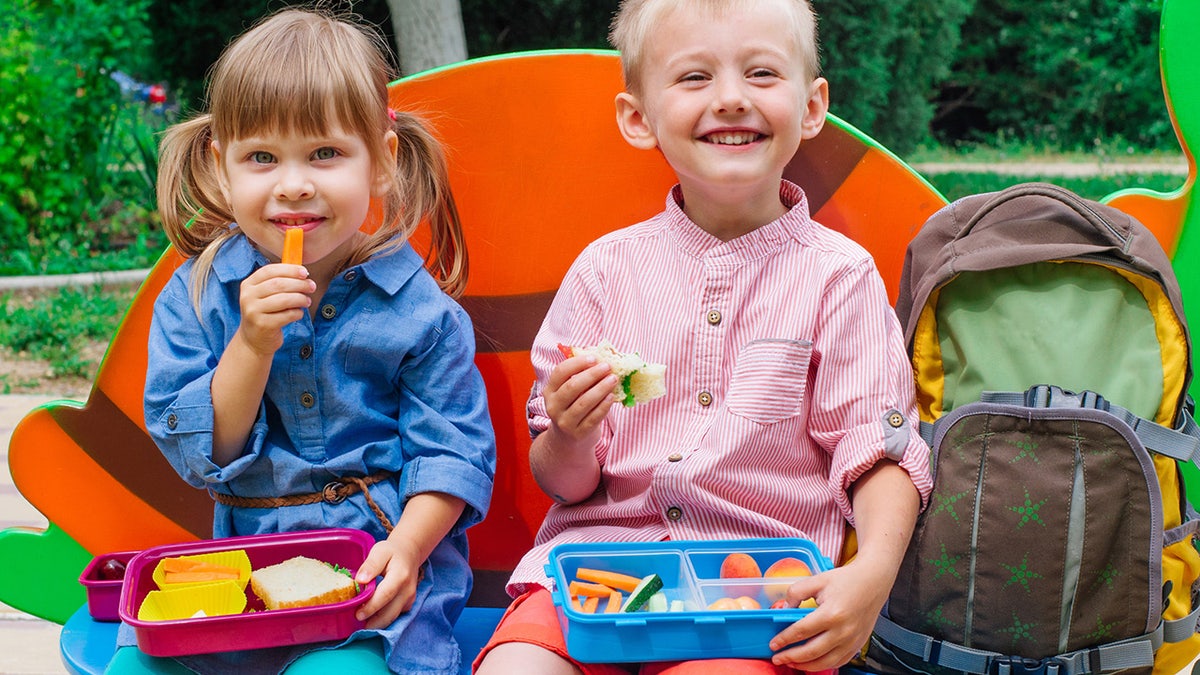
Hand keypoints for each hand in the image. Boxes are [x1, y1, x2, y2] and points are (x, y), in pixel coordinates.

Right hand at [235, 263, 314, 355]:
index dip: (289, 270)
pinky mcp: (263, 325)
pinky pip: (287, 315)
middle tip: (312, 286)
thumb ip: (279, 283)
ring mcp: (253, 311)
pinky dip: (297, 313)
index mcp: (248, 285)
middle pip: (279, 284)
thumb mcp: (264, 296)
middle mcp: (247, 297)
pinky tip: (299, 313)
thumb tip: (303, 274)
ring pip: (284, 299)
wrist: (253, 340)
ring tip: (307, 301)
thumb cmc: (265, 314)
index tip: (305, 273)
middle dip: (299, 284)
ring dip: (300, 298)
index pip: (269, 270)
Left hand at [354, 537, 423, 629]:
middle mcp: (408, 590)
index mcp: (400, 576)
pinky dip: (382, 619)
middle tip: (357, 624)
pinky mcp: (408, 604)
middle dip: (373, 622)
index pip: (386, 595)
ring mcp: (410, 599)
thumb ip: (370, 565)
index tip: (357, 615)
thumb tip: (360, 580)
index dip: (371, 607)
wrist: (409, 553)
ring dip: (377, 624)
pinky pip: (394, 615)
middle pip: (390, 612)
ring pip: (392, 617)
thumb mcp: (380, 551)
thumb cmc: (392, 552)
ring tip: (361, 624)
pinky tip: (371, 618)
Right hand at [543, 353, 616, 446]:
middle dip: (592, 374)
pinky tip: (612, 397)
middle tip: (607, 367)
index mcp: (549, 391)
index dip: (577, 363)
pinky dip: (604, 406)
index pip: (560, 372)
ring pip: (583, 403)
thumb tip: (601, 357)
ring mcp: (564, 422)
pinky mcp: (578, 434)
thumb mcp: (569, 393)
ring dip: (601, 388)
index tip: (594, 358)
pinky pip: (593, 418)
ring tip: (613, 379)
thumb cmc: (572, 407)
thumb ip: (580, 376)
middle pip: (572, 386)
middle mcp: (553, 406)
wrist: (568, 439)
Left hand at [767, 557, 892, 670]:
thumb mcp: (817, 580)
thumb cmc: (846, 580)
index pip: (801, 631)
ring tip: (791, 662)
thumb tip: (785, 608)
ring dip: (805, 665)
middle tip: (777, 658)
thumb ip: (796, 592)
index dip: (784, 639)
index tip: (773, 644)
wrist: (874, 581)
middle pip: (811, 652)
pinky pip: (838, 661)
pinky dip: (823, 665)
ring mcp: (852, 640)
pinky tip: (811, 662)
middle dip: (790, 657)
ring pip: (825, 662)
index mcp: (831, 613)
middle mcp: (843, 631)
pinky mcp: (858, 645)